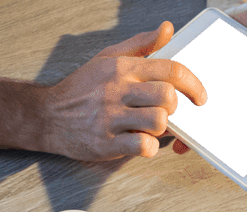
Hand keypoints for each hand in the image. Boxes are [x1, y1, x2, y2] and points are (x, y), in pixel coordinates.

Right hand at [39, 22, 206, 160]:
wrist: (47, 116)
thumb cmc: (80, 88)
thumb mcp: (107, 58)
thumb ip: (141, 44)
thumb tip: (168, 29)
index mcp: (122, 68)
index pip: (171, 70)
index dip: (193, 84)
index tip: (199, 97)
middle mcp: (117, 90)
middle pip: (168, 97)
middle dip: (173, 108)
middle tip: (163, 112)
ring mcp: (110, 118)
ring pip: (158, 122)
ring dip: (160, 128)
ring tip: (147, 127)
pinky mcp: (105, 143)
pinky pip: (142, 146)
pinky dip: (147, 147)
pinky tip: (139, 142)